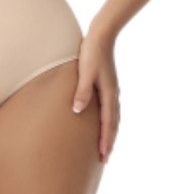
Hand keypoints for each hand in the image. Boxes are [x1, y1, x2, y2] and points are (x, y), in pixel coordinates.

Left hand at [71, 32, 119, 163]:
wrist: (102, 35)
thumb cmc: (91, 52)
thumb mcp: (85, 71)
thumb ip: (82, 91)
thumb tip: (78, 111)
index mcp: (109, 93)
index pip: (107, 123)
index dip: (105, 140)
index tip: (102, 156)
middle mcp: (113, 94)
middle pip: (113, 123)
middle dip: (109, 141)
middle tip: (104, 158)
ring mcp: (112, 89)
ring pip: (114, 116)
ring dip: (110, 132)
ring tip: (105, 144)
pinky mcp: (109, 84)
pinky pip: (112, 108)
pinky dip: (110, 120)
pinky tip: (105, 120)